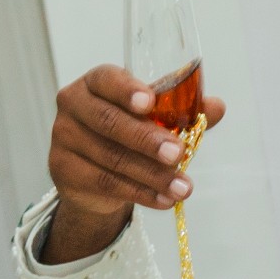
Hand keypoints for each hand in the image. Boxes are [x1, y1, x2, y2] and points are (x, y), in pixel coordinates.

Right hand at [43, 66, 227, 263]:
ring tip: (182, 187)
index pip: (107, 79)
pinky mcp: (63, 169)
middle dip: (147, 139)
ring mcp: (64, 138)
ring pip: (112, 157)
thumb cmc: (126, 134)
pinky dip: (140, 193)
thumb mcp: (155, 118)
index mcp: (96, 83)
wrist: (94, 175)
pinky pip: (106, 183)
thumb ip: (182, 111)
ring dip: (152, 175)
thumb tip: (216, 107)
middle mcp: (74, 105)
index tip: (149, 102)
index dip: (127, 90)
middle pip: (109, 121)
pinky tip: (164, 199)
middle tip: (178, 153)